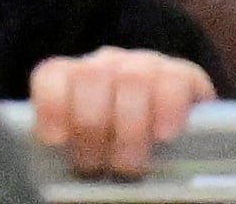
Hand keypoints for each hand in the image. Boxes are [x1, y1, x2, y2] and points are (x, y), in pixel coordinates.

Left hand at [30, 49, 213, 178]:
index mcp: (75, 81)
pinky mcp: (183, 75)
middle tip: (97, 168)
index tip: (56, 140)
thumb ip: (74, 148)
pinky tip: (163, 135)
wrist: (173, 151)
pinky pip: (172, 80)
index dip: (51, 106)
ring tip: (130, 167)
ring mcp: (145, 65)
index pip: (52, 75)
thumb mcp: (92, 152)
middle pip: (90, 77)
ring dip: (129, 129)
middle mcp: (107, 66)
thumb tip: (57, 171)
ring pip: (131, 77)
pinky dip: (167, 109)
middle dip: (92, 127)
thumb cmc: (120, 157)